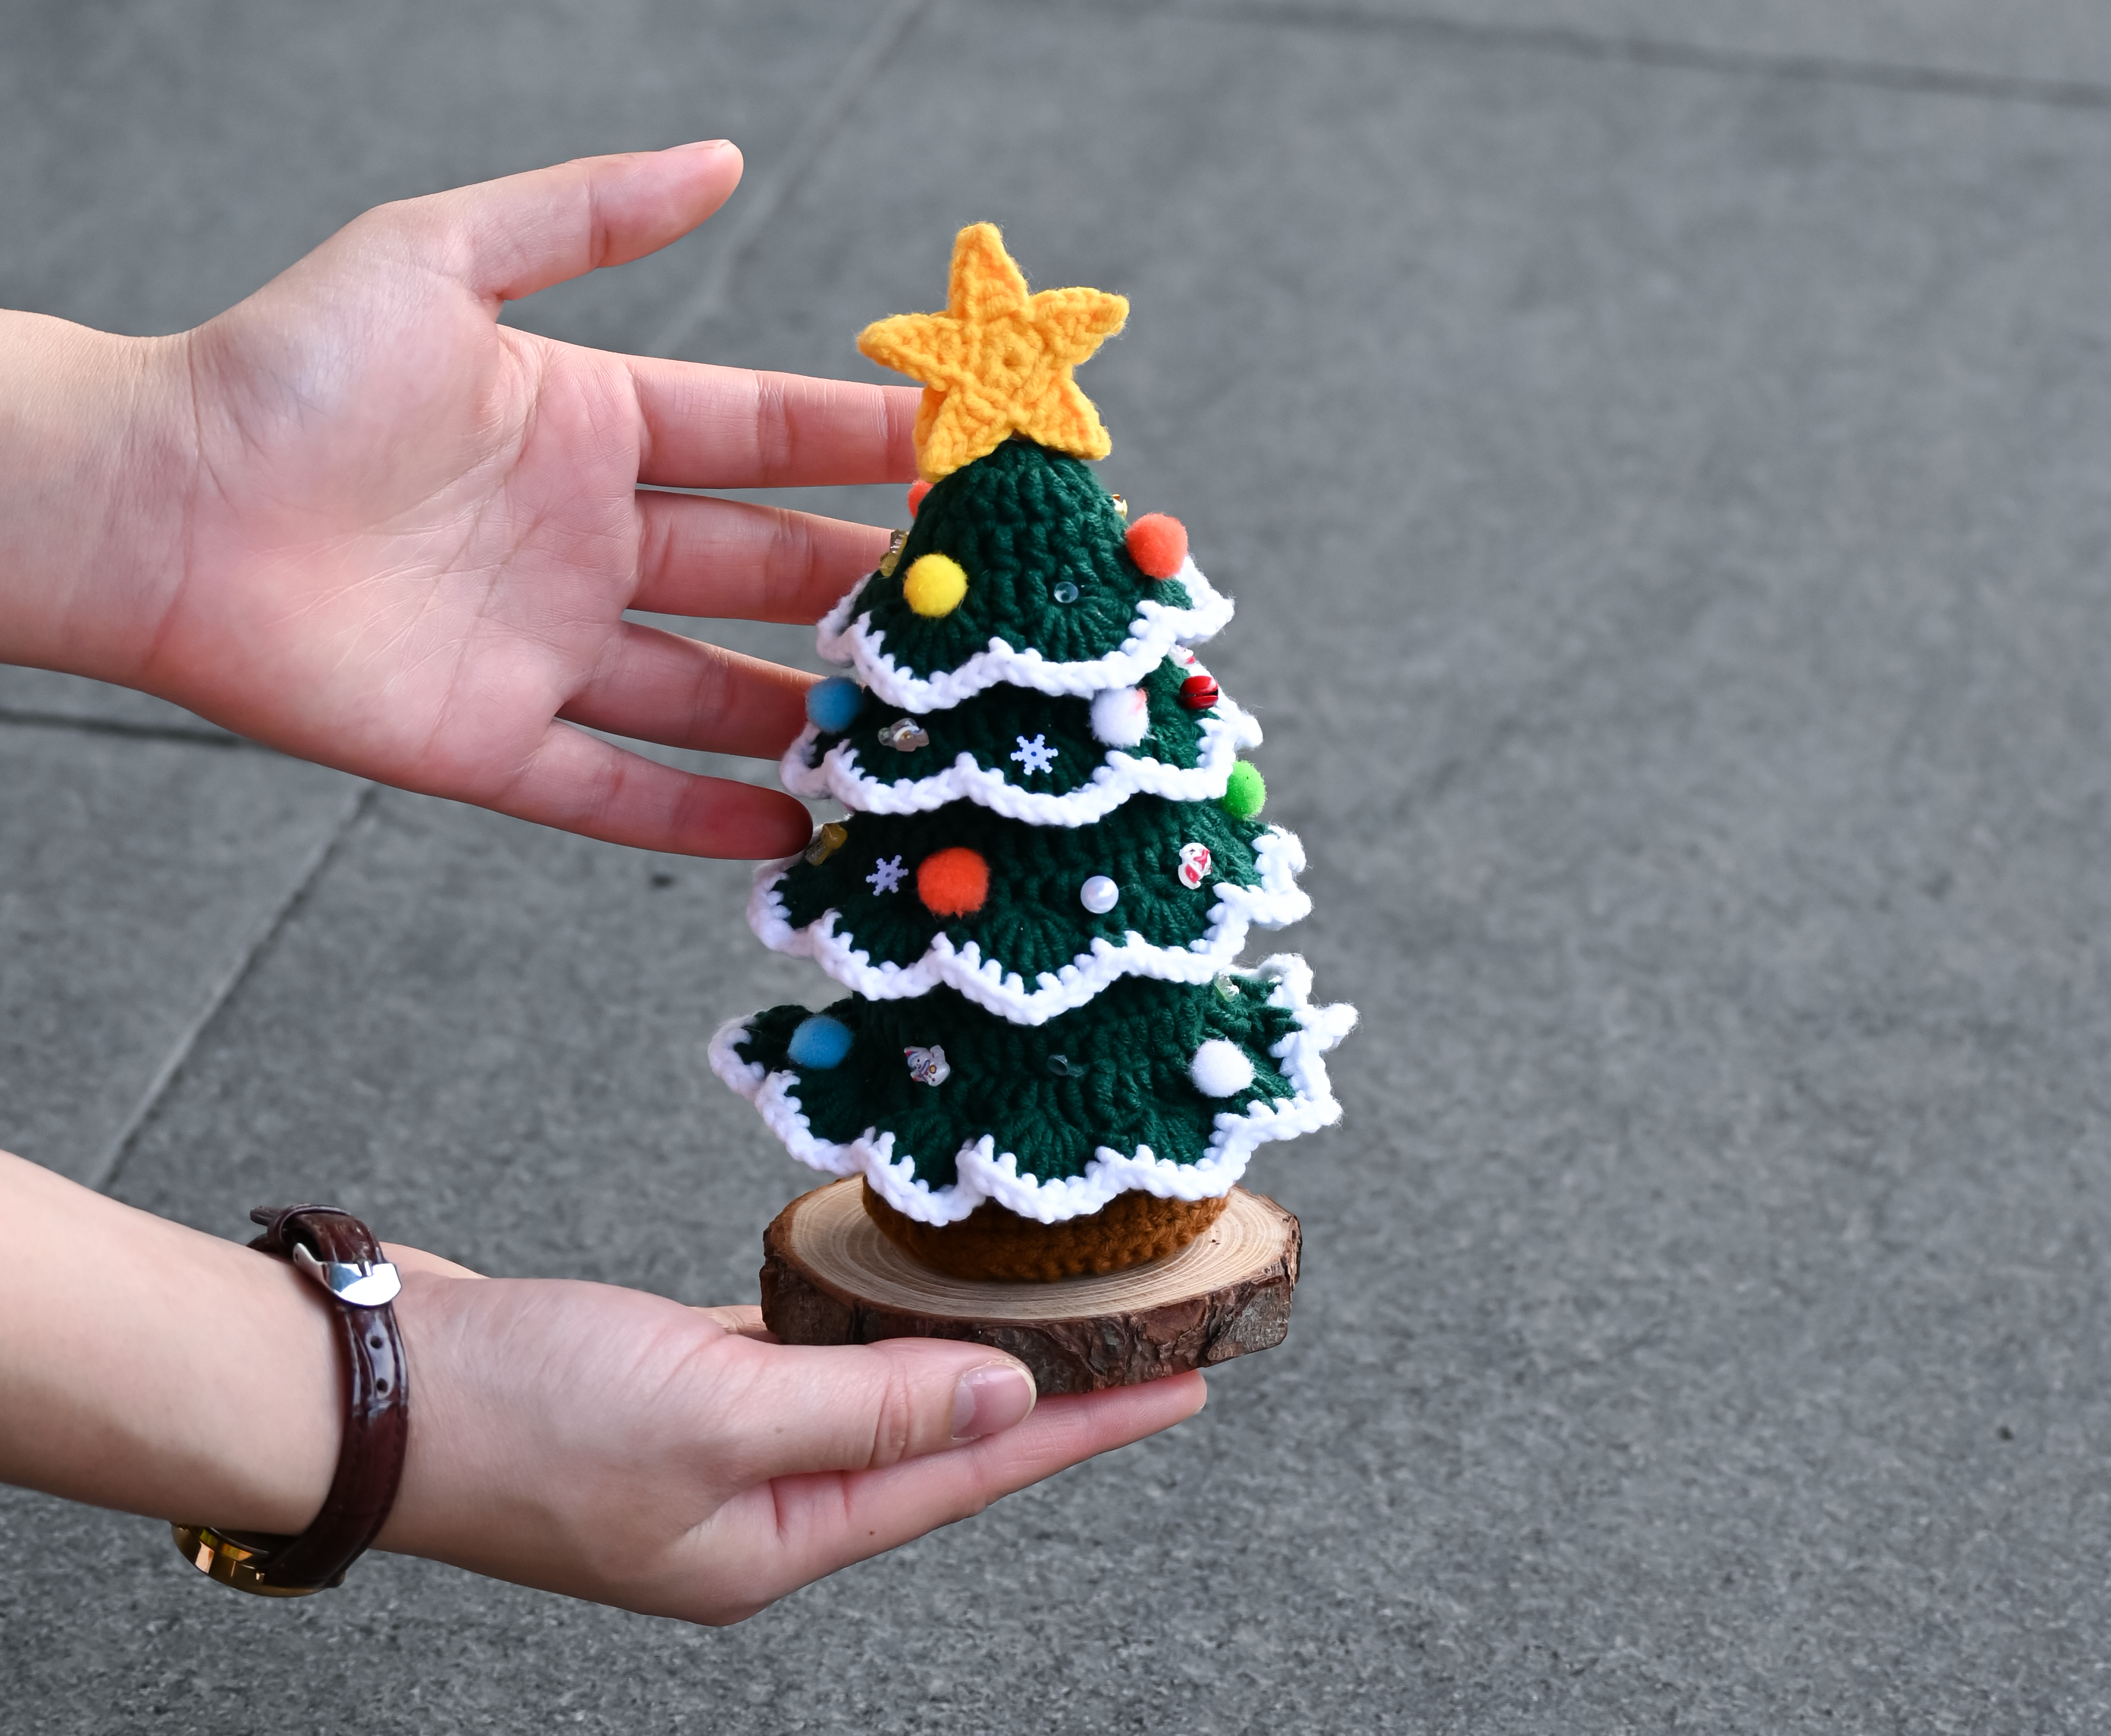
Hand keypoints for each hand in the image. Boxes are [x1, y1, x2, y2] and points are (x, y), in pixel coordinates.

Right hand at [0, 1159, 1205, 1624]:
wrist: (373, 1384)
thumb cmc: (527, 1416)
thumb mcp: (718, 1416)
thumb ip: (868, 1410)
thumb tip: (1004, 1397)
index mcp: (774, 1543)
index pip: (969, 1478)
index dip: (1083, 1424)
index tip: (1181, 1382)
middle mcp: (755, 1506)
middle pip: (933, 1439)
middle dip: (1035, 1386)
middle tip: (1131, 1329)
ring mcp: (710, 1446)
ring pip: (867, 1388)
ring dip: (945, 1344)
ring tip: (1034, 1299)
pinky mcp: (669, 1382)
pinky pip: (794, 1347)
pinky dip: (846, 1313)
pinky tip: (876, 1276)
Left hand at [1, 140, 916, 855]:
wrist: (154, 503)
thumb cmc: (288, 366)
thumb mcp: (442, 256)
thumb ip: (585, 213)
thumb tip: (724, 156)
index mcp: (591, 424)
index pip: (761, 434)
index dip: (861, 439)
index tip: (965, 448)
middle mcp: (586, 540)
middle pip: (758, 565)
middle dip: (861, 580)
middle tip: (971, 598)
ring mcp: (545, 646)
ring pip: (710, 689)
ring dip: (806, 706)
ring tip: (911, 725)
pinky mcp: (491, 742)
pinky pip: (618, 791)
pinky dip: (703, 816)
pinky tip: (795, 825)